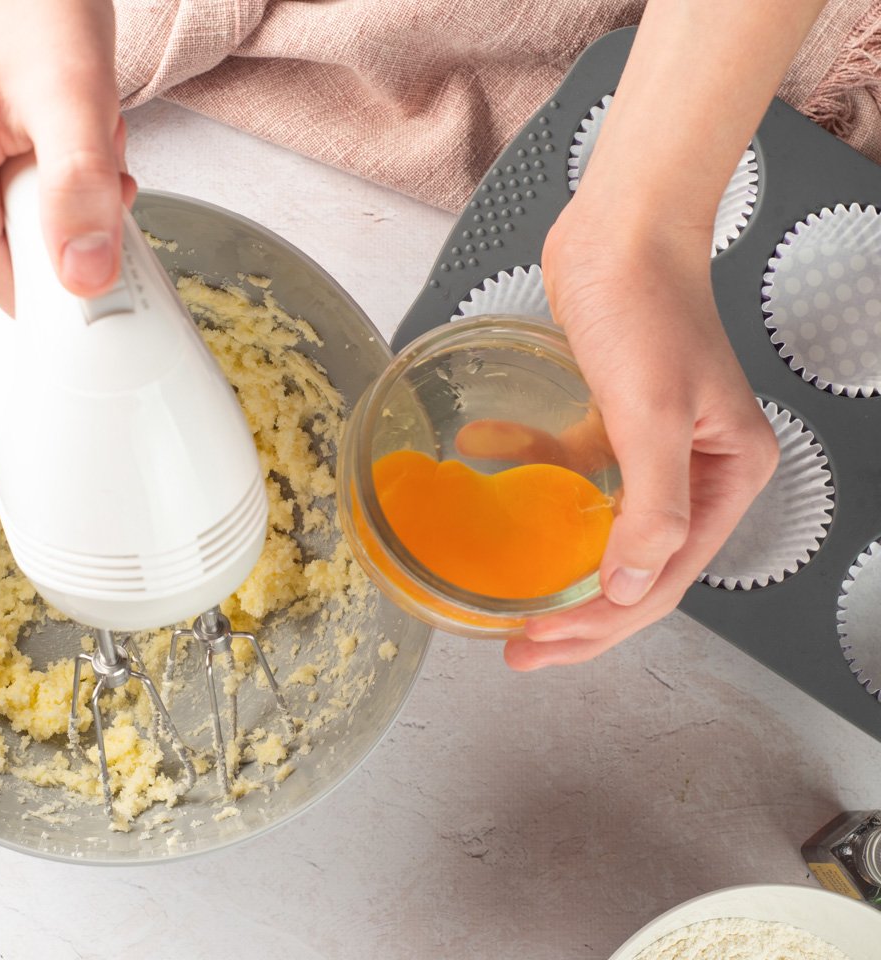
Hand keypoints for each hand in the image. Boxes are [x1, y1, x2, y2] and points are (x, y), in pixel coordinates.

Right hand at [0, 0, 135, 312]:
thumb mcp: (70, 97)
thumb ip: (80, 193)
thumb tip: (87, 278)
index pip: (16, 295)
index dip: (75, 267)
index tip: (103, 218)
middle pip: (22, 261)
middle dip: (72, 215)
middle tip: (81, 143)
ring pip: (23, 229)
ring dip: (65, 187)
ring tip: (60, 120)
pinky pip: (12, 199)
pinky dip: (47, 169)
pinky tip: (46, 121)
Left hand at [503, 200, 778, 669]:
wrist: (620, 228)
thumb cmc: (645, 307)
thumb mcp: (654, 415)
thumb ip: (652, 509)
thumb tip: (631, 590)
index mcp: (726, 478)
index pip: (663, 579)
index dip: (601, 622)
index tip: (541, 642)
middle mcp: (697, 472)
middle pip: (634, 568)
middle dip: (578, 613)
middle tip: (520, 647)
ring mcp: (653, 449)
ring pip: (601, 530)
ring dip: (555, 560)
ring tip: (506, 598)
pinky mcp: (611, 422)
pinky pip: (571, 472)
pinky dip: (530, 472)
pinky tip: (484, 451)